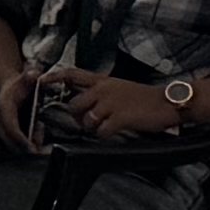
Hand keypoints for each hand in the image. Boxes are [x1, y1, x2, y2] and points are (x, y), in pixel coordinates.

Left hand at [39, 69, 179, 142]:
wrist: (167, 102)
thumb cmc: (144, 97)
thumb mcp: (118, 87)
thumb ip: (100, 91)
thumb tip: (85, 100)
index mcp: (102, 80)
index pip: (72, 73)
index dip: (55, 77)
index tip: (42, 80)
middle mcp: (103, 90)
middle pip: (74, 104)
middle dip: (77, 116)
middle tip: (87, 122)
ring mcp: (111, 104)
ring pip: (86, 119)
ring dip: (92, 127)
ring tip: (106, 126)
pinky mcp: (120, 118)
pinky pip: (101, 131)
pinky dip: (104, 135)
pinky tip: (114, 132)